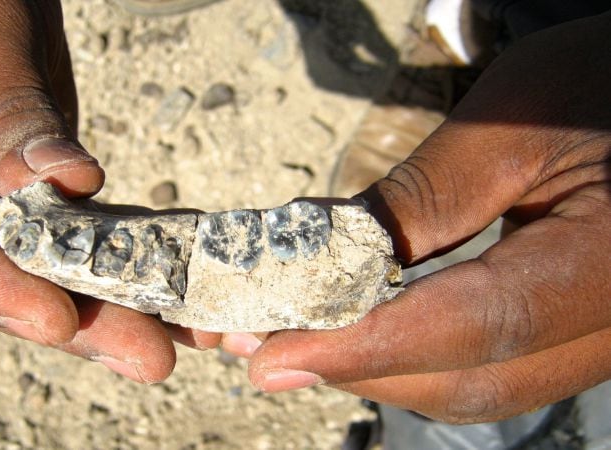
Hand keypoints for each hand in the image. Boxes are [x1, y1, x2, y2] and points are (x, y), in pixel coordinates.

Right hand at [0, 0, 216, 382]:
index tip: (52, 315)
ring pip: (32, 274)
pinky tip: (174, 285)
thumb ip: (9, 118)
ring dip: (105, 307)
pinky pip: (69, 244)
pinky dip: (120, 264)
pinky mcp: (20, 209)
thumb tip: (69, 184)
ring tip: (175, 335)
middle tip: (145, 353)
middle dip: (66, 317)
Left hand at [243, 11, 610, 421]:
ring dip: (381, 368)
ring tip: (298, 340)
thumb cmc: (595, 88)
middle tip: (265, 347)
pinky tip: (362, 331)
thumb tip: (318, 262)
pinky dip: (417, 355)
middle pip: (473, 377)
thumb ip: (421, 201)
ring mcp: (599, 337)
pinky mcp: (575, 331)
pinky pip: (491, 365)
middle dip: (359, 366)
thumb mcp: (508, 127)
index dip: (368, 346)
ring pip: (479, 385)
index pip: (479, 325)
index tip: (274, 355)